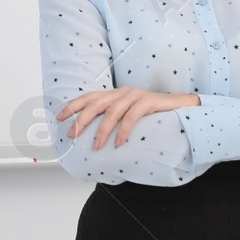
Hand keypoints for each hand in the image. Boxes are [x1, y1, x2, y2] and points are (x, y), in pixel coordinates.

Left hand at [56, 88, 200, 150]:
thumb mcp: (128, 115)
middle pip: (96, 104)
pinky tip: (119, 143)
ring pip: (112, 112)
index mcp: (114, 95)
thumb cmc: (151, 114)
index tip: (58, 118)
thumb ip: (113, 120)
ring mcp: (135, 96)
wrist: (180, 105)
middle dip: (81, 120)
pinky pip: (132, 116)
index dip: (72, 106)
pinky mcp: (148, 101)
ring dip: (102, 131)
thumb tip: (94, 140)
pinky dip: (123, 130)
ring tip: (96, 147)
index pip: (88, 98)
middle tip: (72, 135)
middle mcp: (122, 93)